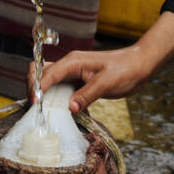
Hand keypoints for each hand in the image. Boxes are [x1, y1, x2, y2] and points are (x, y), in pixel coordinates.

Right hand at [35, 44, 156, 112]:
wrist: (139, 65)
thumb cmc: (125, 70)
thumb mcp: (106, 83)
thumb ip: (86, 95)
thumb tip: (70, 108)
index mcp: (73, 62)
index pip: (46, 73)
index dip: (37, 87)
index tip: (34, 103)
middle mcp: (70, 66)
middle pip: (41, 73)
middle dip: (34, 88)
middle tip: (35, 107)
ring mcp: (74, 73)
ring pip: (49, 81)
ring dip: (44, 94)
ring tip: (44, 111)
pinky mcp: (79, 82)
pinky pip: (61, 89)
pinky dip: (57, 98)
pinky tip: (62, 111)